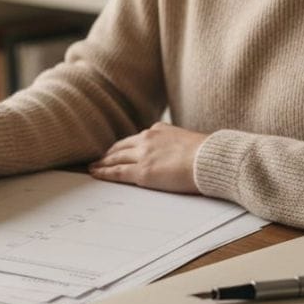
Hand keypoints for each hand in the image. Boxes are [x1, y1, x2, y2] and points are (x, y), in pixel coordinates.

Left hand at [88, 122, 204, 193]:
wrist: (210, 159)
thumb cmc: (207, 154)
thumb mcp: (188, 141)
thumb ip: (176, 145)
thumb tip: (177, 154)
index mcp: (159, 130)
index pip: (135, 139)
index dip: (123, 146)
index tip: (115, 150)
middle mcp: (147, 139)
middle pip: (121, 147)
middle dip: (108, 153)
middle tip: (98, 159)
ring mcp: (143, 155)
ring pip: (115, 158)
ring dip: (102, 163)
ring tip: (93, 167)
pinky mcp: (142, 172)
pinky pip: (117, 172)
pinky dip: (104, 173)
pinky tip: (96, 174)